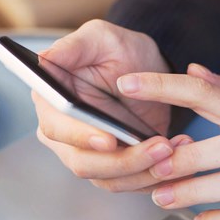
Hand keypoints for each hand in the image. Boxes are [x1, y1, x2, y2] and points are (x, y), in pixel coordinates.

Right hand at [33, 20, 176, 190]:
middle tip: (160, 147)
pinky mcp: (114, 166)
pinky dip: (155, 175)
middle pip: (83, 162)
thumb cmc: (119, 49)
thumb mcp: (99, 37)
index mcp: (51, 102)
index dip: (80, 137)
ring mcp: (88, 153)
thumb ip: (72, 47)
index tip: (108, 139)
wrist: (148, 69)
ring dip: (144, 170)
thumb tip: (42, 59)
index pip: (56, 128)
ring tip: (174, 149)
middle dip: (123, 160)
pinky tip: (178, 156)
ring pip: (109, 178)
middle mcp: (64, 133)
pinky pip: (130, 183)